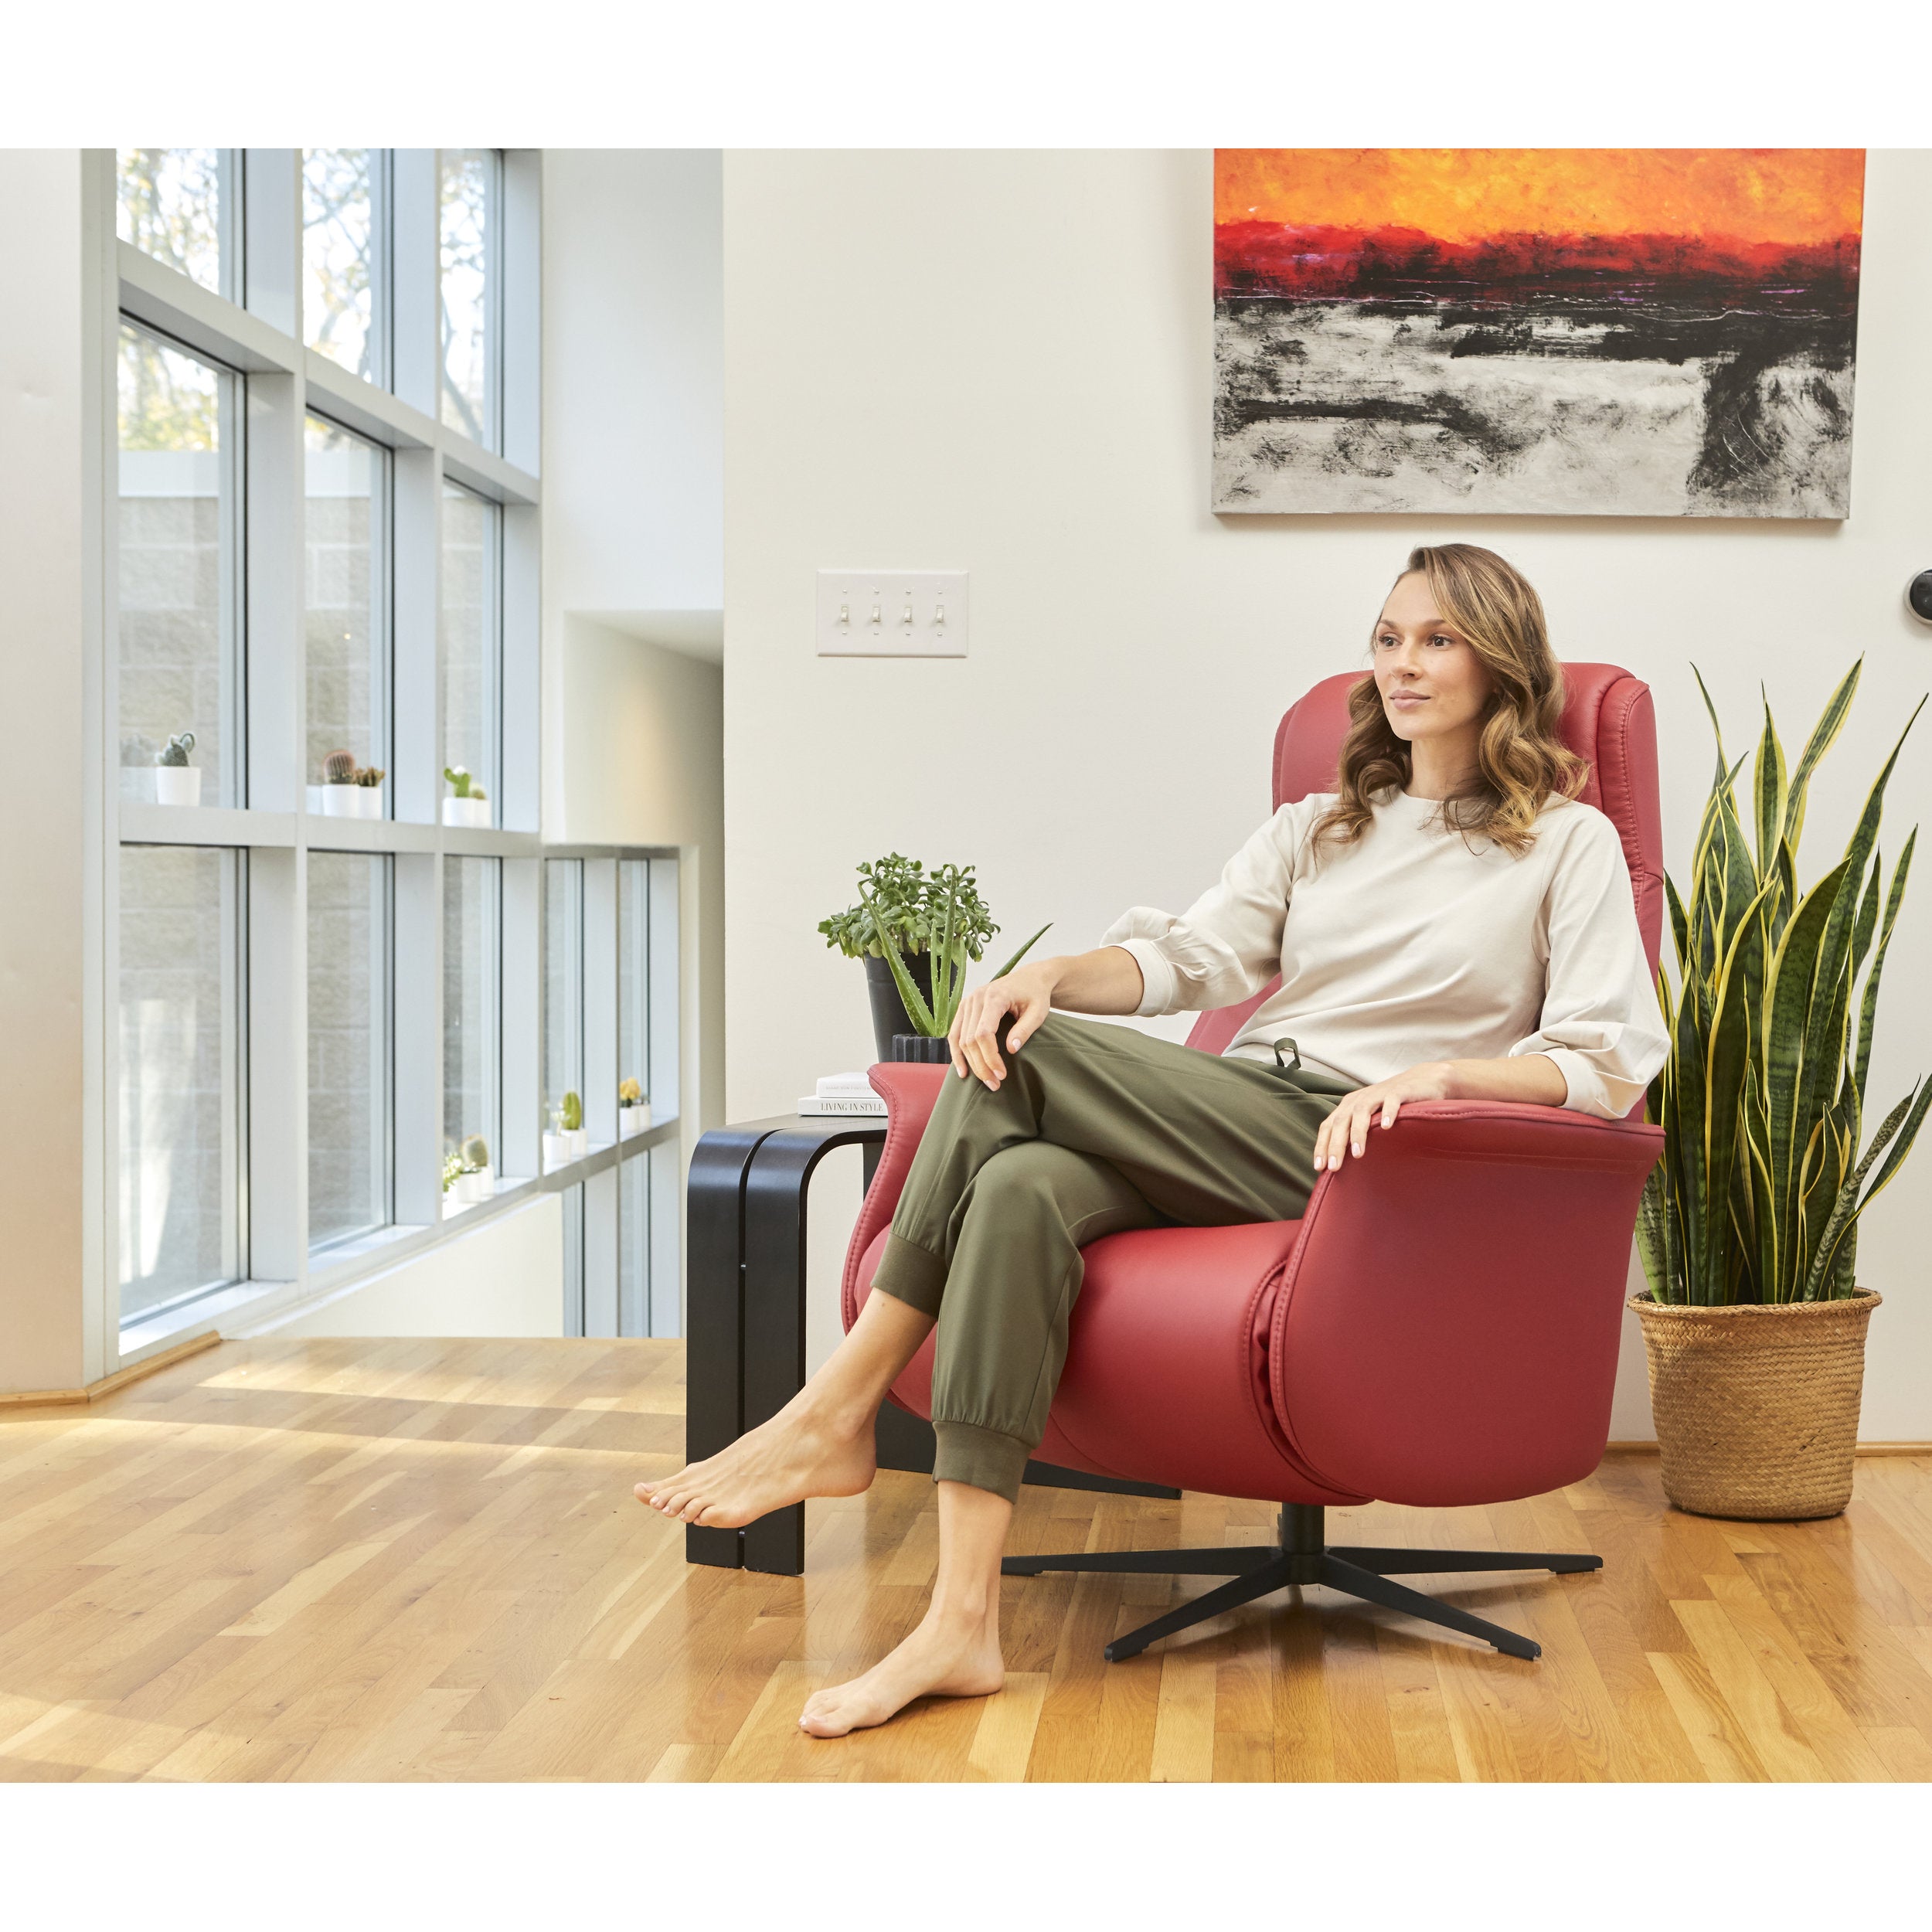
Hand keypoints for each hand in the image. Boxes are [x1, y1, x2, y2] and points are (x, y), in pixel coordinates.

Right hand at [949, 961, 1061, 1088]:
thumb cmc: (1036, 995)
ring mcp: (967, 1002)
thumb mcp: (1039, 1012)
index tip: (1002, 1074)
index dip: (990, 1057)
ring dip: (969, 1063)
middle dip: (981, 1065)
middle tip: (994, 1084)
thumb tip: (1011, 1049)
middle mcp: (976, 998)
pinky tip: (962, 1070)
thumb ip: (1025, 1029)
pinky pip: (954, 1033)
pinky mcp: (964, 1008)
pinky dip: (956, 1052)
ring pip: (960, 1039)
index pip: (984, 1033)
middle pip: (970, 1039)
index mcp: (994, 997)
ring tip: (983, 1081)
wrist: (1030, 978)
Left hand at [1310, 1061, 1457, 1173]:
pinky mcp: (1400, 1091)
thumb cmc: (1392, 1105)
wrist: (1423, 1080)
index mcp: (1349, 1106)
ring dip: (1357, 1133)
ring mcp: (1379, 1093)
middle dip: (1335, 1145)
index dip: (1322, 1146)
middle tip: (1334, 1166)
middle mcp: (1360, 1099)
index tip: (1320, 1167)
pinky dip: (1387, 1113)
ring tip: (1357, 1154)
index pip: (1328, 1126)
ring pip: (1361, 1111)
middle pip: (1341, 1121)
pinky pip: (1391, 1101)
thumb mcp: (1370, 1119)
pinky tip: (1386, 1127)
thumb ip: (1357, 1134)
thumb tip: (1343, 1162)